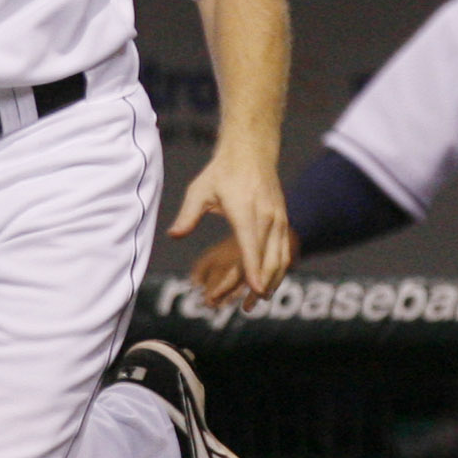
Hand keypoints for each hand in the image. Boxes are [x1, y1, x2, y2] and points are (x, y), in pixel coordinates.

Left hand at [172, 143, 290, 307]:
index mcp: (245, 211)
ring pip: (280, 257)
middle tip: (249, 307)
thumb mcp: (200, 190)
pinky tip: (269, 281)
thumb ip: (188, 215)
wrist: (251, 150)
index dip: (253, 270)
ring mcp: (278, 218)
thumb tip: (174, 235)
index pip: (250, 246)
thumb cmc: (223, 172)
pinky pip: (284, 249)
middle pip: (269, 258)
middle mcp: (266, 216)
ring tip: (259, 299)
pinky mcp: (283, 219)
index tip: (254, 290)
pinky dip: (279, 268)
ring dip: (273, 280)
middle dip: (261, 285)